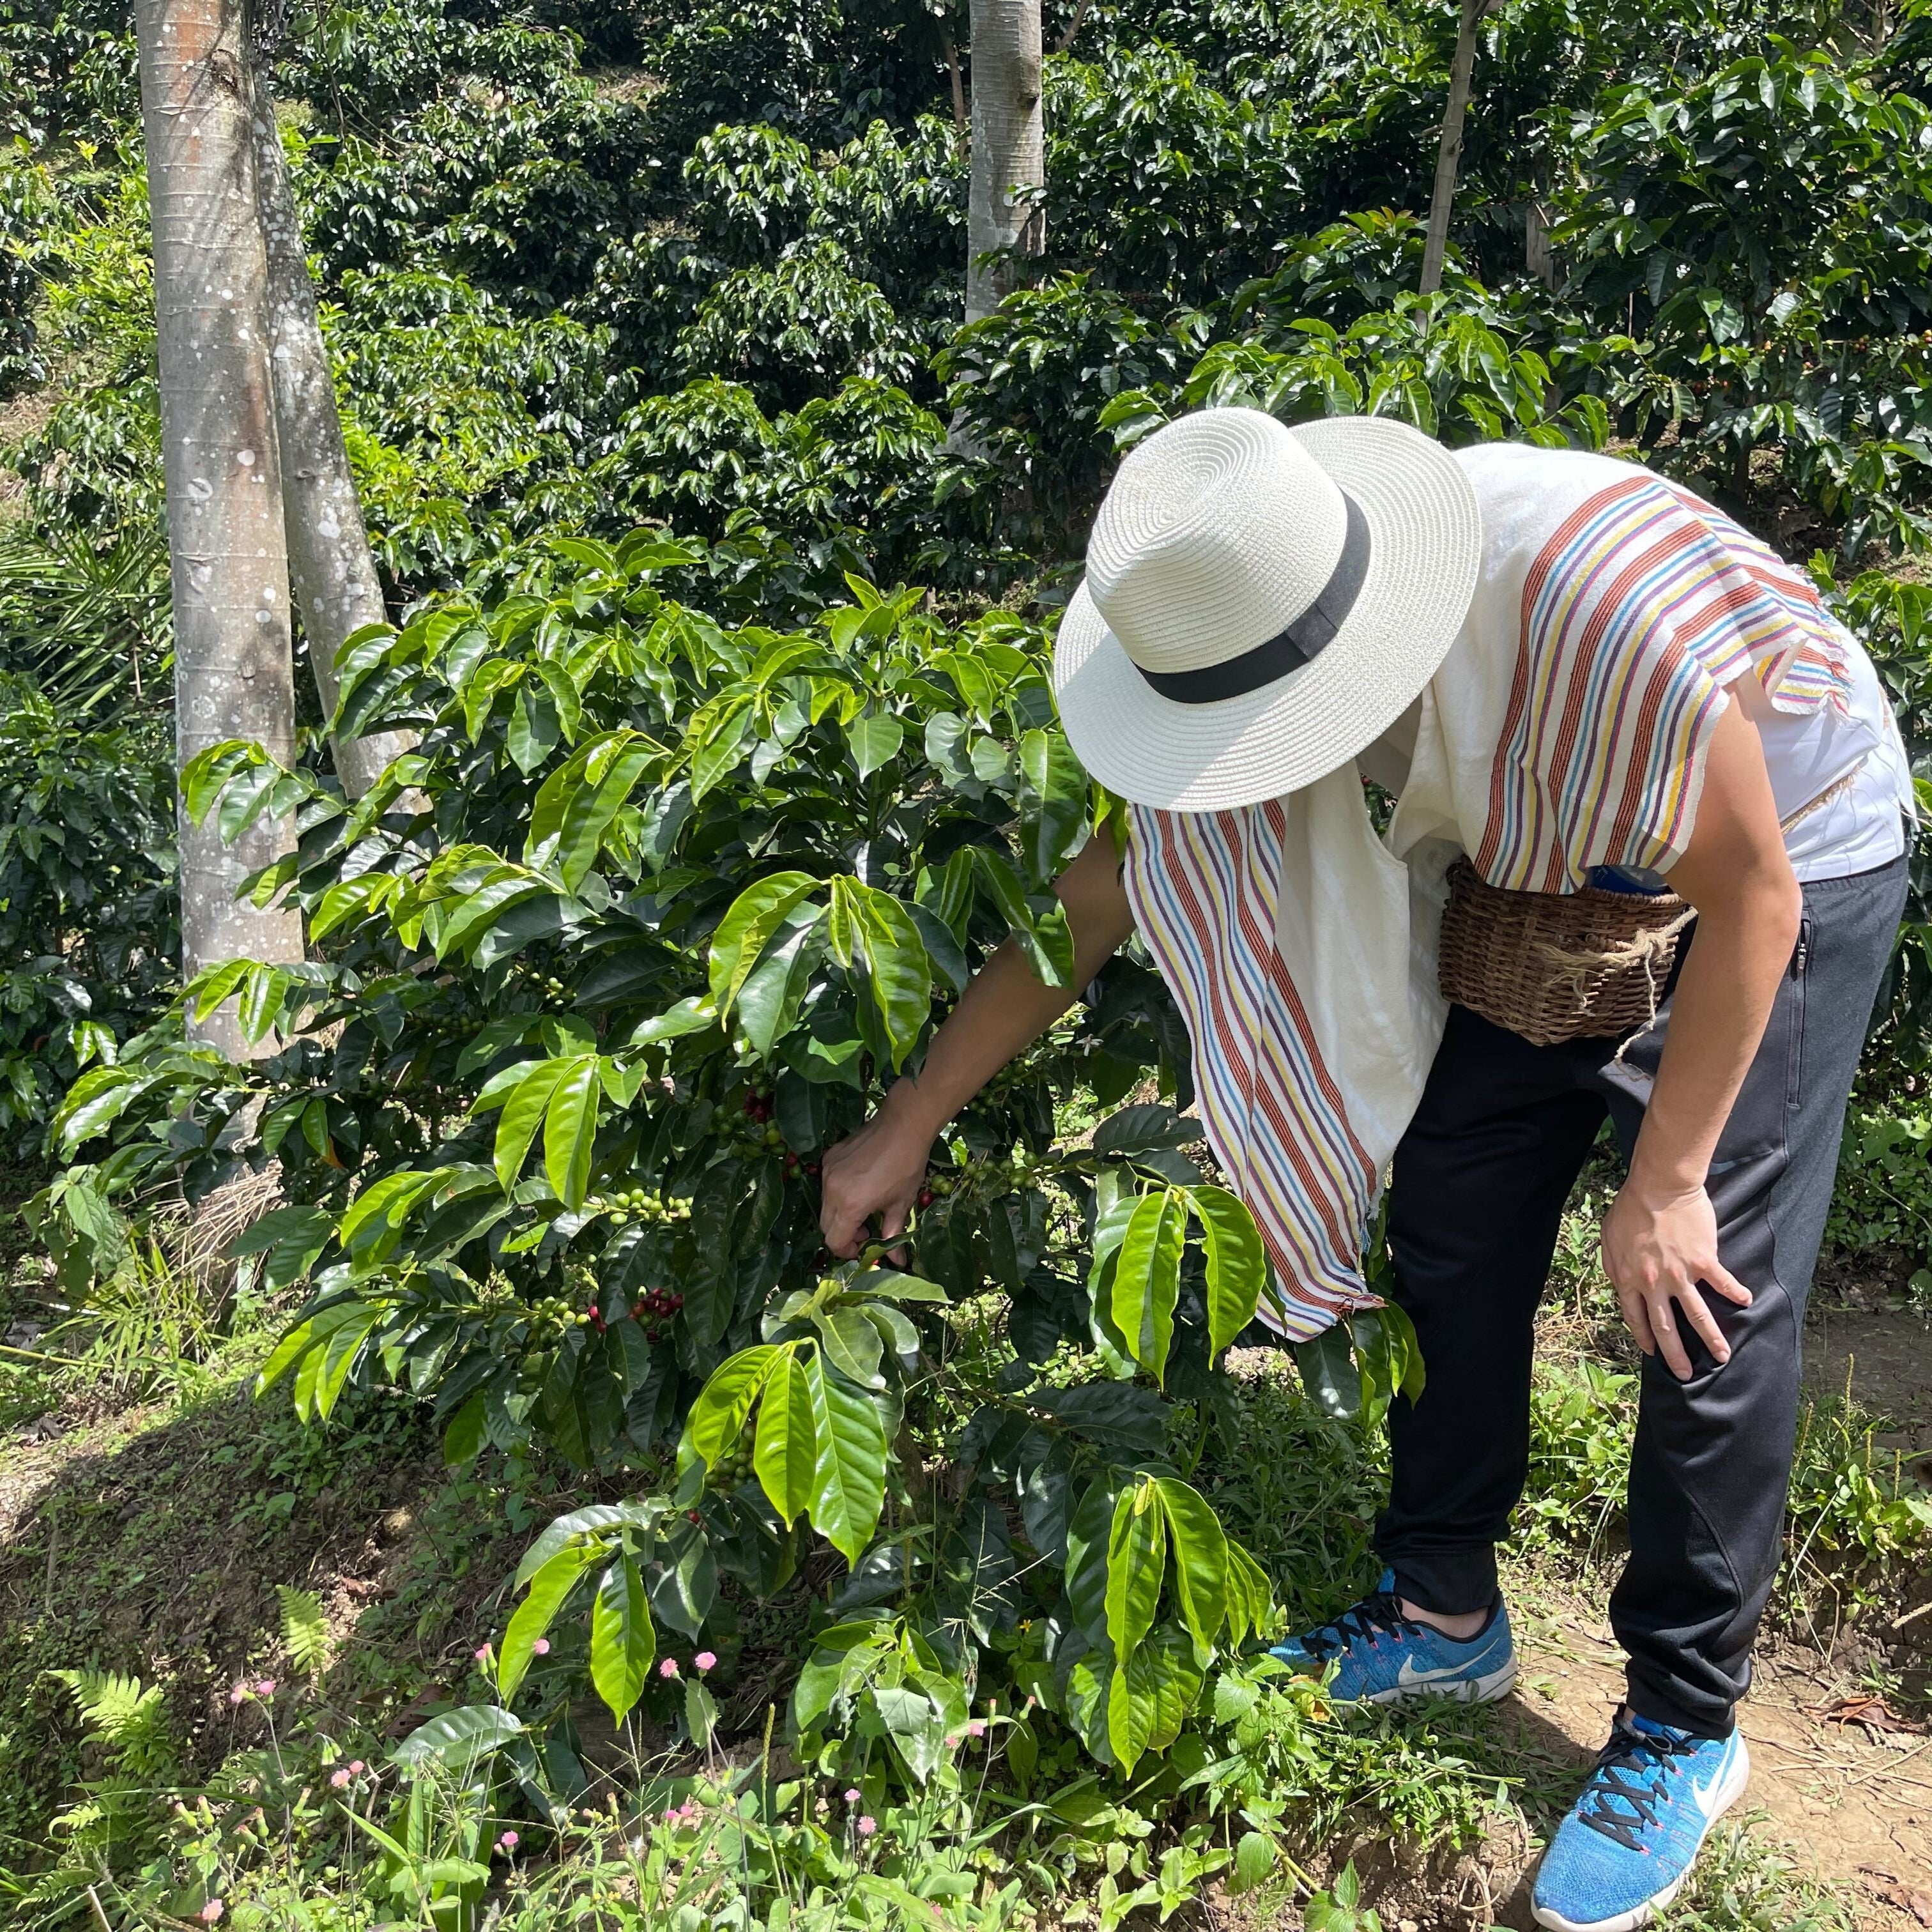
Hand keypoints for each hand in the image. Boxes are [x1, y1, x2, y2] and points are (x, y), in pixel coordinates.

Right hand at [819, 1089, 935, 1262]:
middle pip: (826, 1225)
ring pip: (825, 1205)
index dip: (847, 1251)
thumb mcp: (901, 1204)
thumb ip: (892, 1234)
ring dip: (840, 1214)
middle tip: (866, 1230)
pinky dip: (838, 1193)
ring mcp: (828, 1171)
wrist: (903, 1125)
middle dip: (843, 1234)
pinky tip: (859, 1185)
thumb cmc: (907, 1167)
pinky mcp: (829, 1157)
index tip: (863, 1247)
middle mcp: (832, 1190)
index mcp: (850, 1205)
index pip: (834, 1240)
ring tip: (864, 1207)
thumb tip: (897, 1261)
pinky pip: (827, 1184)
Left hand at [1600, 1180, 1751, 1379]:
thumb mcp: (1609, 1240)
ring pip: (1697, 1316)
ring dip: (1711, 1340)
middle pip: (1666, 1327)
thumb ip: (1615, 1267)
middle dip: (1676, 1354)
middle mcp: (1654, 1283)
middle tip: (1686, 1375)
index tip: (1652, 1352)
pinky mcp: (1703, 1262)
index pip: (1635, 1317)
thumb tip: (1621, 1286)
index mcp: (1629, 1279)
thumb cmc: (1630, 1209)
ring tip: (1723, 1357)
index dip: (1645, 1336)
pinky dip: (1736, 1294)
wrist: (1658, 1187)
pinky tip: (1747, 1302)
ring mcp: (1680, 1275)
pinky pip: (1722, 1284)